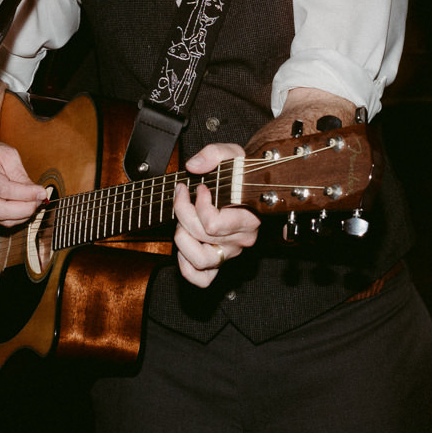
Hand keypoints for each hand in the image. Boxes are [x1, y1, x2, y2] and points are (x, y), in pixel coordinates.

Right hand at [0, 139, 48, 224]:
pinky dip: (16, 217)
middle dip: (26, 209)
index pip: (4, 190)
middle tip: (40, 200)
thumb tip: (36, 193)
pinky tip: (25, 207)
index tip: (42, 192)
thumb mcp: (8, 155)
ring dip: (23, 215)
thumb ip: (21, 176)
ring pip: (1, 219)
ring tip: (34, 202)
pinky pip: (0, 220)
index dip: (26, 194)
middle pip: (1, 210)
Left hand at [170, 142, 260, 287]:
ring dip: (183, 239)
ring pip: (200, 260)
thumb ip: (214, 154)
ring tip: (183, 222)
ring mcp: (229, 253)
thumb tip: (194, 166)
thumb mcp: (232, 155)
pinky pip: (202, 278)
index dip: (197, 205)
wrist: (249, 187)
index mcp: (248, 218)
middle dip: (183, 212)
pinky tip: (184, 247)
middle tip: (182, 195)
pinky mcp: (219, 261)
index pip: (214, 224)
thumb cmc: (241, 174)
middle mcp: (240, 240)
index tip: (197, 188)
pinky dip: (187, 267)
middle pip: (201, 236)